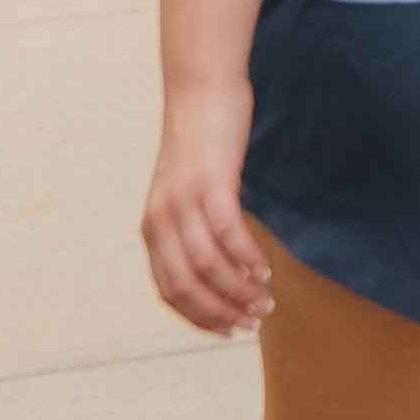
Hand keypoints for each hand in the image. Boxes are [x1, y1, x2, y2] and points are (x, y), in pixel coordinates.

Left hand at [141, 89, 273, 336]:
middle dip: (221, 312)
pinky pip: (227, 232)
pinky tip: (265, 268)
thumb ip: (192, 227)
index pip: (170, 291)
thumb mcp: (187, 192)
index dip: (200, 318)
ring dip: (240, 290)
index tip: (228, 331)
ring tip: (266, 300)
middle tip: (253, 322)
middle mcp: (161, 219)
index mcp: (153, 228)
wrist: (201, 89)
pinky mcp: (210, 181)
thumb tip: (219, 265)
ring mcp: (183, 201)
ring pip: (208, 265)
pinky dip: (247, 256)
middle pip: (186, 286)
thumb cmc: (201, 142)